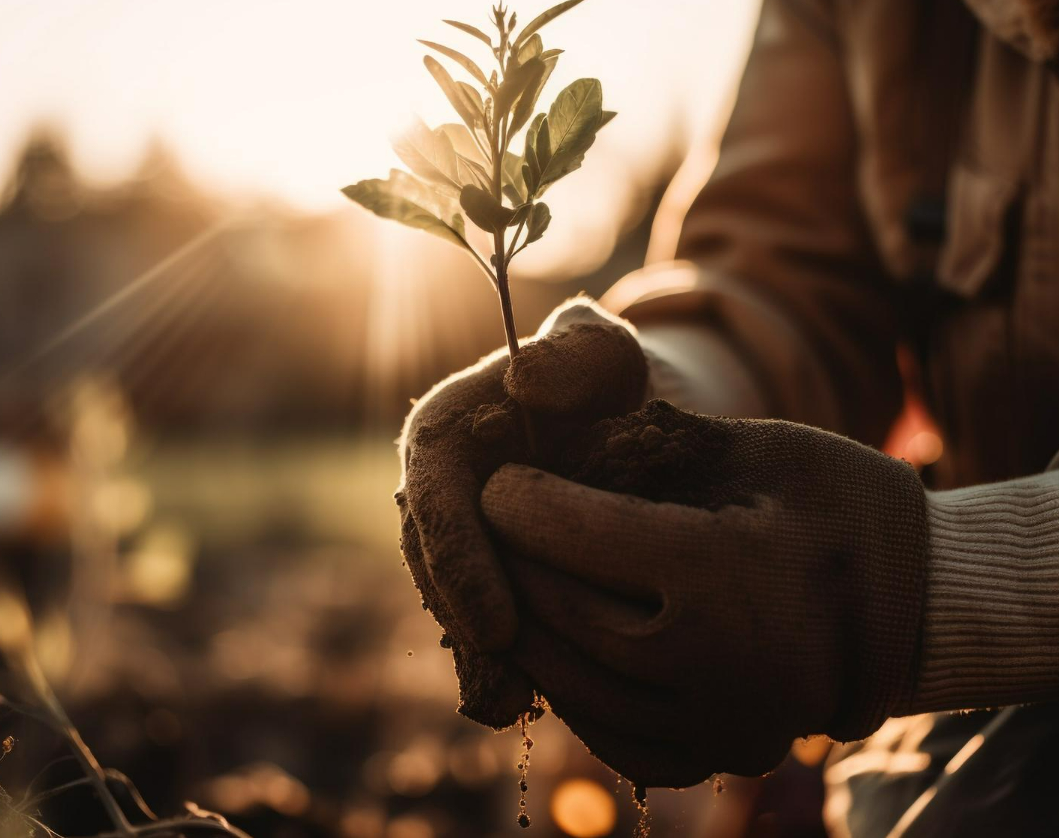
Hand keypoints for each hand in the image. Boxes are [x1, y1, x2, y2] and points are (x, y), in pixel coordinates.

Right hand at [397, 297, 648, 726]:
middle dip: (467, 625)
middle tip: (510, 678)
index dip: (460, 565)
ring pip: (451, 605)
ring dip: (479, 658)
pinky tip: (533, 706)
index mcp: (442, 432)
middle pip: (434, 567)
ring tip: (518, 705)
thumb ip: (575, 352)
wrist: (624, 427)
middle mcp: (435, 492)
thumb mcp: (605, 354)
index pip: (434, 499)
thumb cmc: (612, 382)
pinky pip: (477, 625)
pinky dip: (500, 666)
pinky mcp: (480, 578)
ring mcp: (453, 540)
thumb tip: (526, 381)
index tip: (498, 622)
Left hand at [479, 401, 928, 785]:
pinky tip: (563, 644)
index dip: (524, 504)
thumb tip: (555, 443)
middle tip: (491, 528)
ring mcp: (721, 723)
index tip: (500, 481)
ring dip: (530, 631)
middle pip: (564, 615)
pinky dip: (574, 688)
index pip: (582, 536)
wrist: (927, 605)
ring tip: (515, 582)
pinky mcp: (721, 755)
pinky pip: (614, 736)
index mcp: (730, 571)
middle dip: (513, 565)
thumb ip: (660, 444)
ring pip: (575, 685)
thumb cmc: (846, 506)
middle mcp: (719, 662)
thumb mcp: (768, 447)